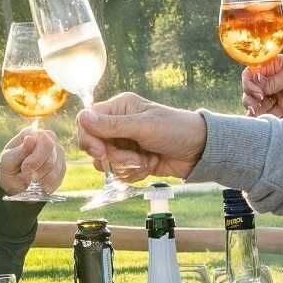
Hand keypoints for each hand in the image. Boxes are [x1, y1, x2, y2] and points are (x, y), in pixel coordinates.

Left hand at [0, 124, 65, 199]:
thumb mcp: (8, 161)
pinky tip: (40, 183)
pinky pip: (60, 176)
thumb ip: (20, 151)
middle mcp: (48, 138)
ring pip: (56, 168)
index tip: (25, 168)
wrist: (13, 182)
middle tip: (26, 176)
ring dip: (43, 178)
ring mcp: (57, 151)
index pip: (45, 142)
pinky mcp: (61, 164)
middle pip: (52, 157)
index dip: (36, 159)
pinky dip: (49, 183)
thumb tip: (30, 138)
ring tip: (32, 180)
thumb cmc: (8, 168)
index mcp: (32, 133)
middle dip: (38, 171)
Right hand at [73, 91, 206, 183]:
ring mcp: (124, 144)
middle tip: (132, 158)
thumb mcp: (144, 126)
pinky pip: (118, 172)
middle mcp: (118, 125)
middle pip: (93, 145)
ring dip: (125, 166)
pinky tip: (149, 166)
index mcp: (119, 108)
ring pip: (105, 162)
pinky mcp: (131, 161)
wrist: (200, 152)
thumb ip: (112, 125)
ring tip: (145, 161)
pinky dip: (132, 173)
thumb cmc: (176, 130)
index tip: (100, 151)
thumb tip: (83, 117)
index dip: (88, 138)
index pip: (87, 120)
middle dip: (112, 156)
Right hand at [241, 56, 282, 119]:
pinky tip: (258, 119)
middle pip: (250, 88)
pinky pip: (266, 111)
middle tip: (256, 104)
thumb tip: (257, 86)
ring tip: (255, 113)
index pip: (251, 72)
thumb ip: (274, 81)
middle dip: (249, 96)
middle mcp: (270, 79)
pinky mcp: (280, 107)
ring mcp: (274, 94)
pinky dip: (261, 115)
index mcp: (272, 66)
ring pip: (255, 101)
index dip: (249, 82)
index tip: (258, 92)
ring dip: (252, 107)